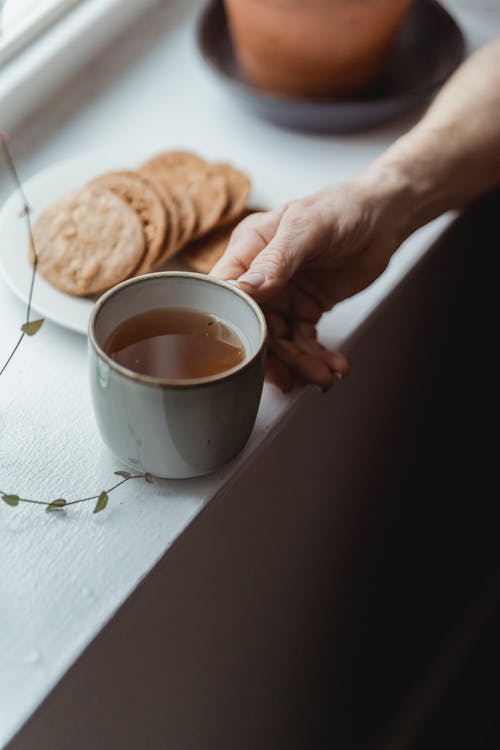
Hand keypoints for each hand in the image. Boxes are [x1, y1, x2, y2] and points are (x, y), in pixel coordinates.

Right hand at [211, 179, 400, 390]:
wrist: (383, 217)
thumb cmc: (341, 208)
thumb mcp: (306, 227)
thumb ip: (276, 260)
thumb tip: (246, 289)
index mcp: (247, 250)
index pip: (226, 293)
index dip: (231, 322)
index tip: (246, 350)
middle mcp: (260, 277)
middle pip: (252, 326)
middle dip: (272, 356)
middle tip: (288, 378)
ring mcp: (283, 296)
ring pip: (281, 341)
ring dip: (301, 363)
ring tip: (322, 376)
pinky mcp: (306, 310)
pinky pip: (305, 342)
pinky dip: (319, 357)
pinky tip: (334, 367)